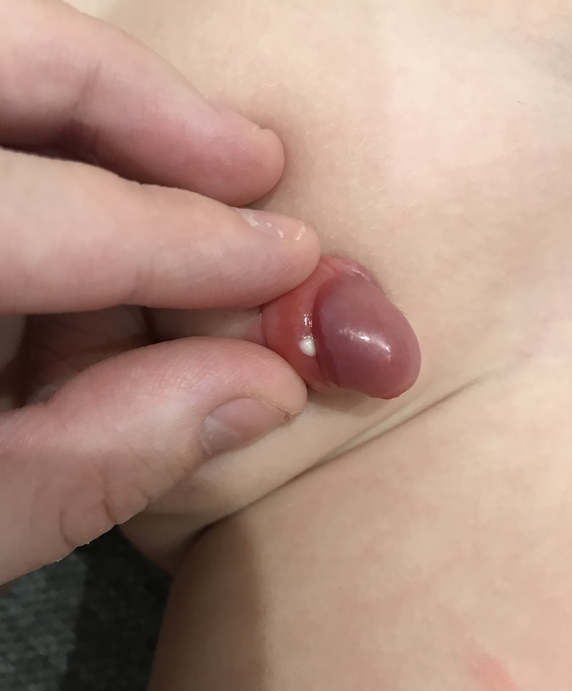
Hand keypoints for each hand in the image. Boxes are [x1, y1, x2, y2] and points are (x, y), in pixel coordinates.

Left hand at [0, 0, 318, 582]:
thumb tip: (263, 389)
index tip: (290, 257)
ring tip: (189, 206)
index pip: (36, 224)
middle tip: (253, 163)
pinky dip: (48, 163)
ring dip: (105, 125)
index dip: (183, 242)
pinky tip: (95, 252)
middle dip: (143, 106)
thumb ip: (102, 459)